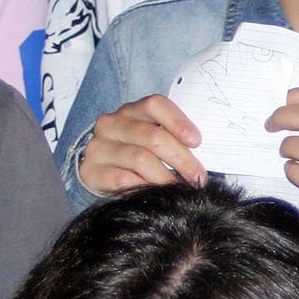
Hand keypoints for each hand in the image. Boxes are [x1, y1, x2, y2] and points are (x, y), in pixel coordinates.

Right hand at [77, 94, 205, 194]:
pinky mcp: (90, 170)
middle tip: (197, 176)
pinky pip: (123, 179)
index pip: (155, 105)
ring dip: (166, 177)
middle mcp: (112, 123)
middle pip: (153, 136)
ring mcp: (99, 146)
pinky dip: (145, 187)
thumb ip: (176, 141)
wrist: (103, 173)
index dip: (178, 122)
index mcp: (132, 110)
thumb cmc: (141, 154)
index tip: (197, 141)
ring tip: (180, 189)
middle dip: (181, 158)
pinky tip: (156, 194)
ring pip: (140, 159)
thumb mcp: (156, 141)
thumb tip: (208, 154)